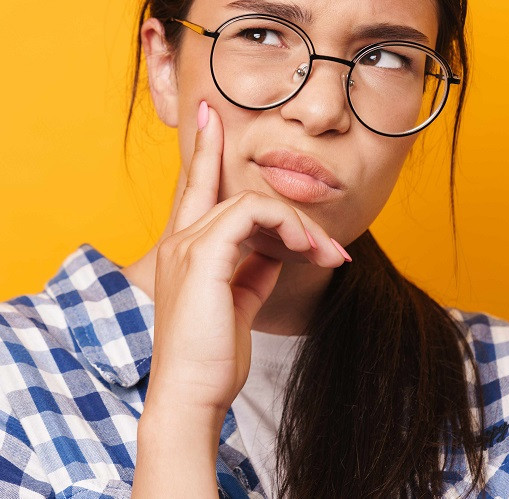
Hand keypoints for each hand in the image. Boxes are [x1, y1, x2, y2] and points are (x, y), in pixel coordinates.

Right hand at [146, 100, 349, 415]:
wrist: (189, 396)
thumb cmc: (210, 360)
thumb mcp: (236, 305)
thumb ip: (251, 270)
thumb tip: (277, 251)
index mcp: (182, 251)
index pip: (193, 187)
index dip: (204, 149)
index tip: (208, 113)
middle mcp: (179, 241)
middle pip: (231, 189)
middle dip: (284, 204)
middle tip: (329, 245)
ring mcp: (187, 245)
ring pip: (250, 201)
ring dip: (299, 227)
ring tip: (327, 258)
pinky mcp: (205, 254)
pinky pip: (252, 213)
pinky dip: (287, 226)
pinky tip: (309, 251)